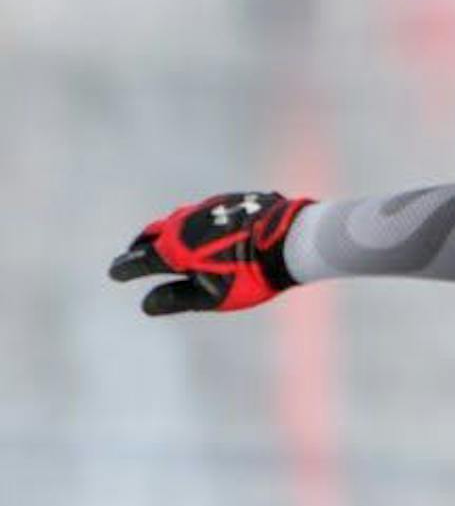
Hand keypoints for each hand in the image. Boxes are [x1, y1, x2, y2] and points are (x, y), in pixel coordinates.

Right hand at [109, 192, 313, 315]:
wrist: (289, 238)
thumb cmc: (250, 273)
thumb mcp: (212, 296)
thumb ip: (176, 299)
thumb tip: (147, 304)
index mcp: (175, 248)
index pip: (140, 260)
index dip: (125, 268)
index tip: (114, 273)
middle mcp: (184, 223)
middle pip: (152, 234)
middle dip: (139, 246)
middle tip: (130, 255)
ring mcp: (206, 209)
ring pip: (176, 220)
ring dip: (164, 232)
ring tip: (162, 241)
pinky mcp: (228, 201)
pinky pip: (200, 213)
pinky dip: (191, 223)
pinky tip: (199, 229)